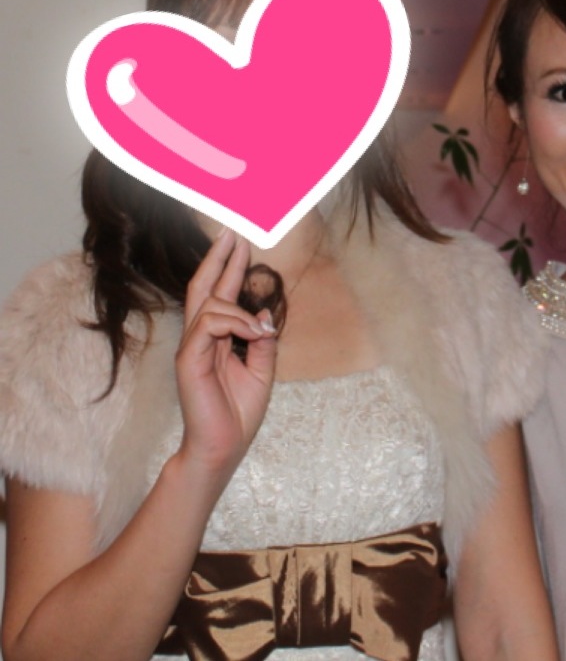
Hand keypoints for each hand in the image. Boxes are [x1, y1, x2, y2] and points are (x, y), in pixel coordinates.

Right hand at [175, 229, 277, 482]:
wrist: (223, 447)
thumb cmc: (239, 413)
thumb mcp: (262, 370)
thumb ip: (262, 340)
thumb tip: (263, 314)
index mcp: (218, 339)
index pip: (221, 294)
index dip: (230, 266)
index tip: (240, 241)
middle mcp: (201, 338)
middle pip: (203, 287)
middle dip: (218, 259)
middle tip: (231, 232)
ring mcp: (192, 347)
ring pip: (210, 304)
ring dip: (240, 307)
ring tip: (259, 330)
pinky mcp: (188, 359)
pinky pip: (209, 324)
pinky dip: (234, 322)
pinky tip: (251, 333)